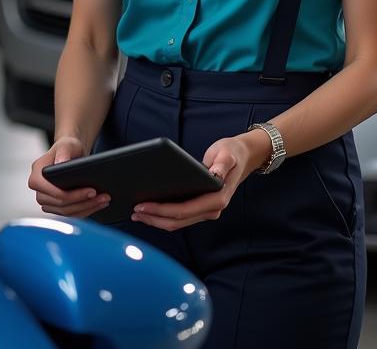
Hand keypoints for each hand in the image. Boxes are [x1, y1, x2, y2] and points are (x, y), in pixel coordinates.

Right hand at [28, 136, 110, 218]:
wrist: (71, 153)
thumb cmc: (67, 147)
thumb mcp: (66, 145)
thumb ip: (63, 152)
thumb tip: (60, 163)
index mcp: (37, 174)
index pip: (51, 192)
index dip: (71, 195)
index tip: (91, 191)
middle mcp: (39, 190)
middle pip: (61, 204)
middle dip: (83, 202)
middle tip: (102, 196)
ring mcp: (47, 200)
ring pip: (67, 212)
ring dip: (87, 208)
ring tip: (104, 200)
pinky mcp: (56, 206)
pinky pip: (71, 213)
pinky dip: (86, 210)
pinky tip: (98, 203)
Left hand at [131, 130, 268, 231]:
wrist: (242, 157)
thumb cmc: (232, 153)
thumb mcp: (228, 154)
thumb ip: (221, 165)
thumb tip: (214, 175)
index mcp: (217, 199)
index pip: (184, 210)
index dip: (162, 210)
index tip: (143, 205)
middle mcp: (212, 209)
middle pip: (178, 221)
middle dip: (154, 218)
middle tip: (134, 211)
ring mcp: (206, 211)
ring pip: (177, 222)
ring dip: (156, 220)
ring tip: (137, 213)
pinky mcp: (200, 208)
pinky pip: (180, 217)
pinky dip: (163, 216)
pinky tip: (149, 211)